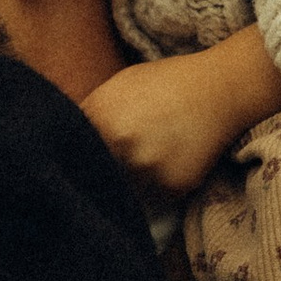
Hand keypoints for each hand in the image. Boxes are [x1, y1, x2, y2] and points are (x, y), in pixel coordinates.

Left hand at [82, 27, 280, 203]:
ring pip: (122, 192)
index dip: (69, 162)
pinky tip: (168, 164)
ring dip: (127, 186)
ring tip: (144, 164)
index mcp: (101, 118)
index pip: (70, 155)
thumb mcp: (116, 87)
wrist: (221, 87)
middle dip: (97, 177)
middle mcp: (120, 146)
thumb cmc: (165, 82)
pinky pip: (153, 198)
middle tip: (102, 173)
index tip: (68, 168)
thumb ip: (88, 115)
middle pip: (95, 177)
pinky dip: (156, 188)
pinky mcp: (171, 187)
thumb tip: (59, 142)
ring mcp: (147, 169)